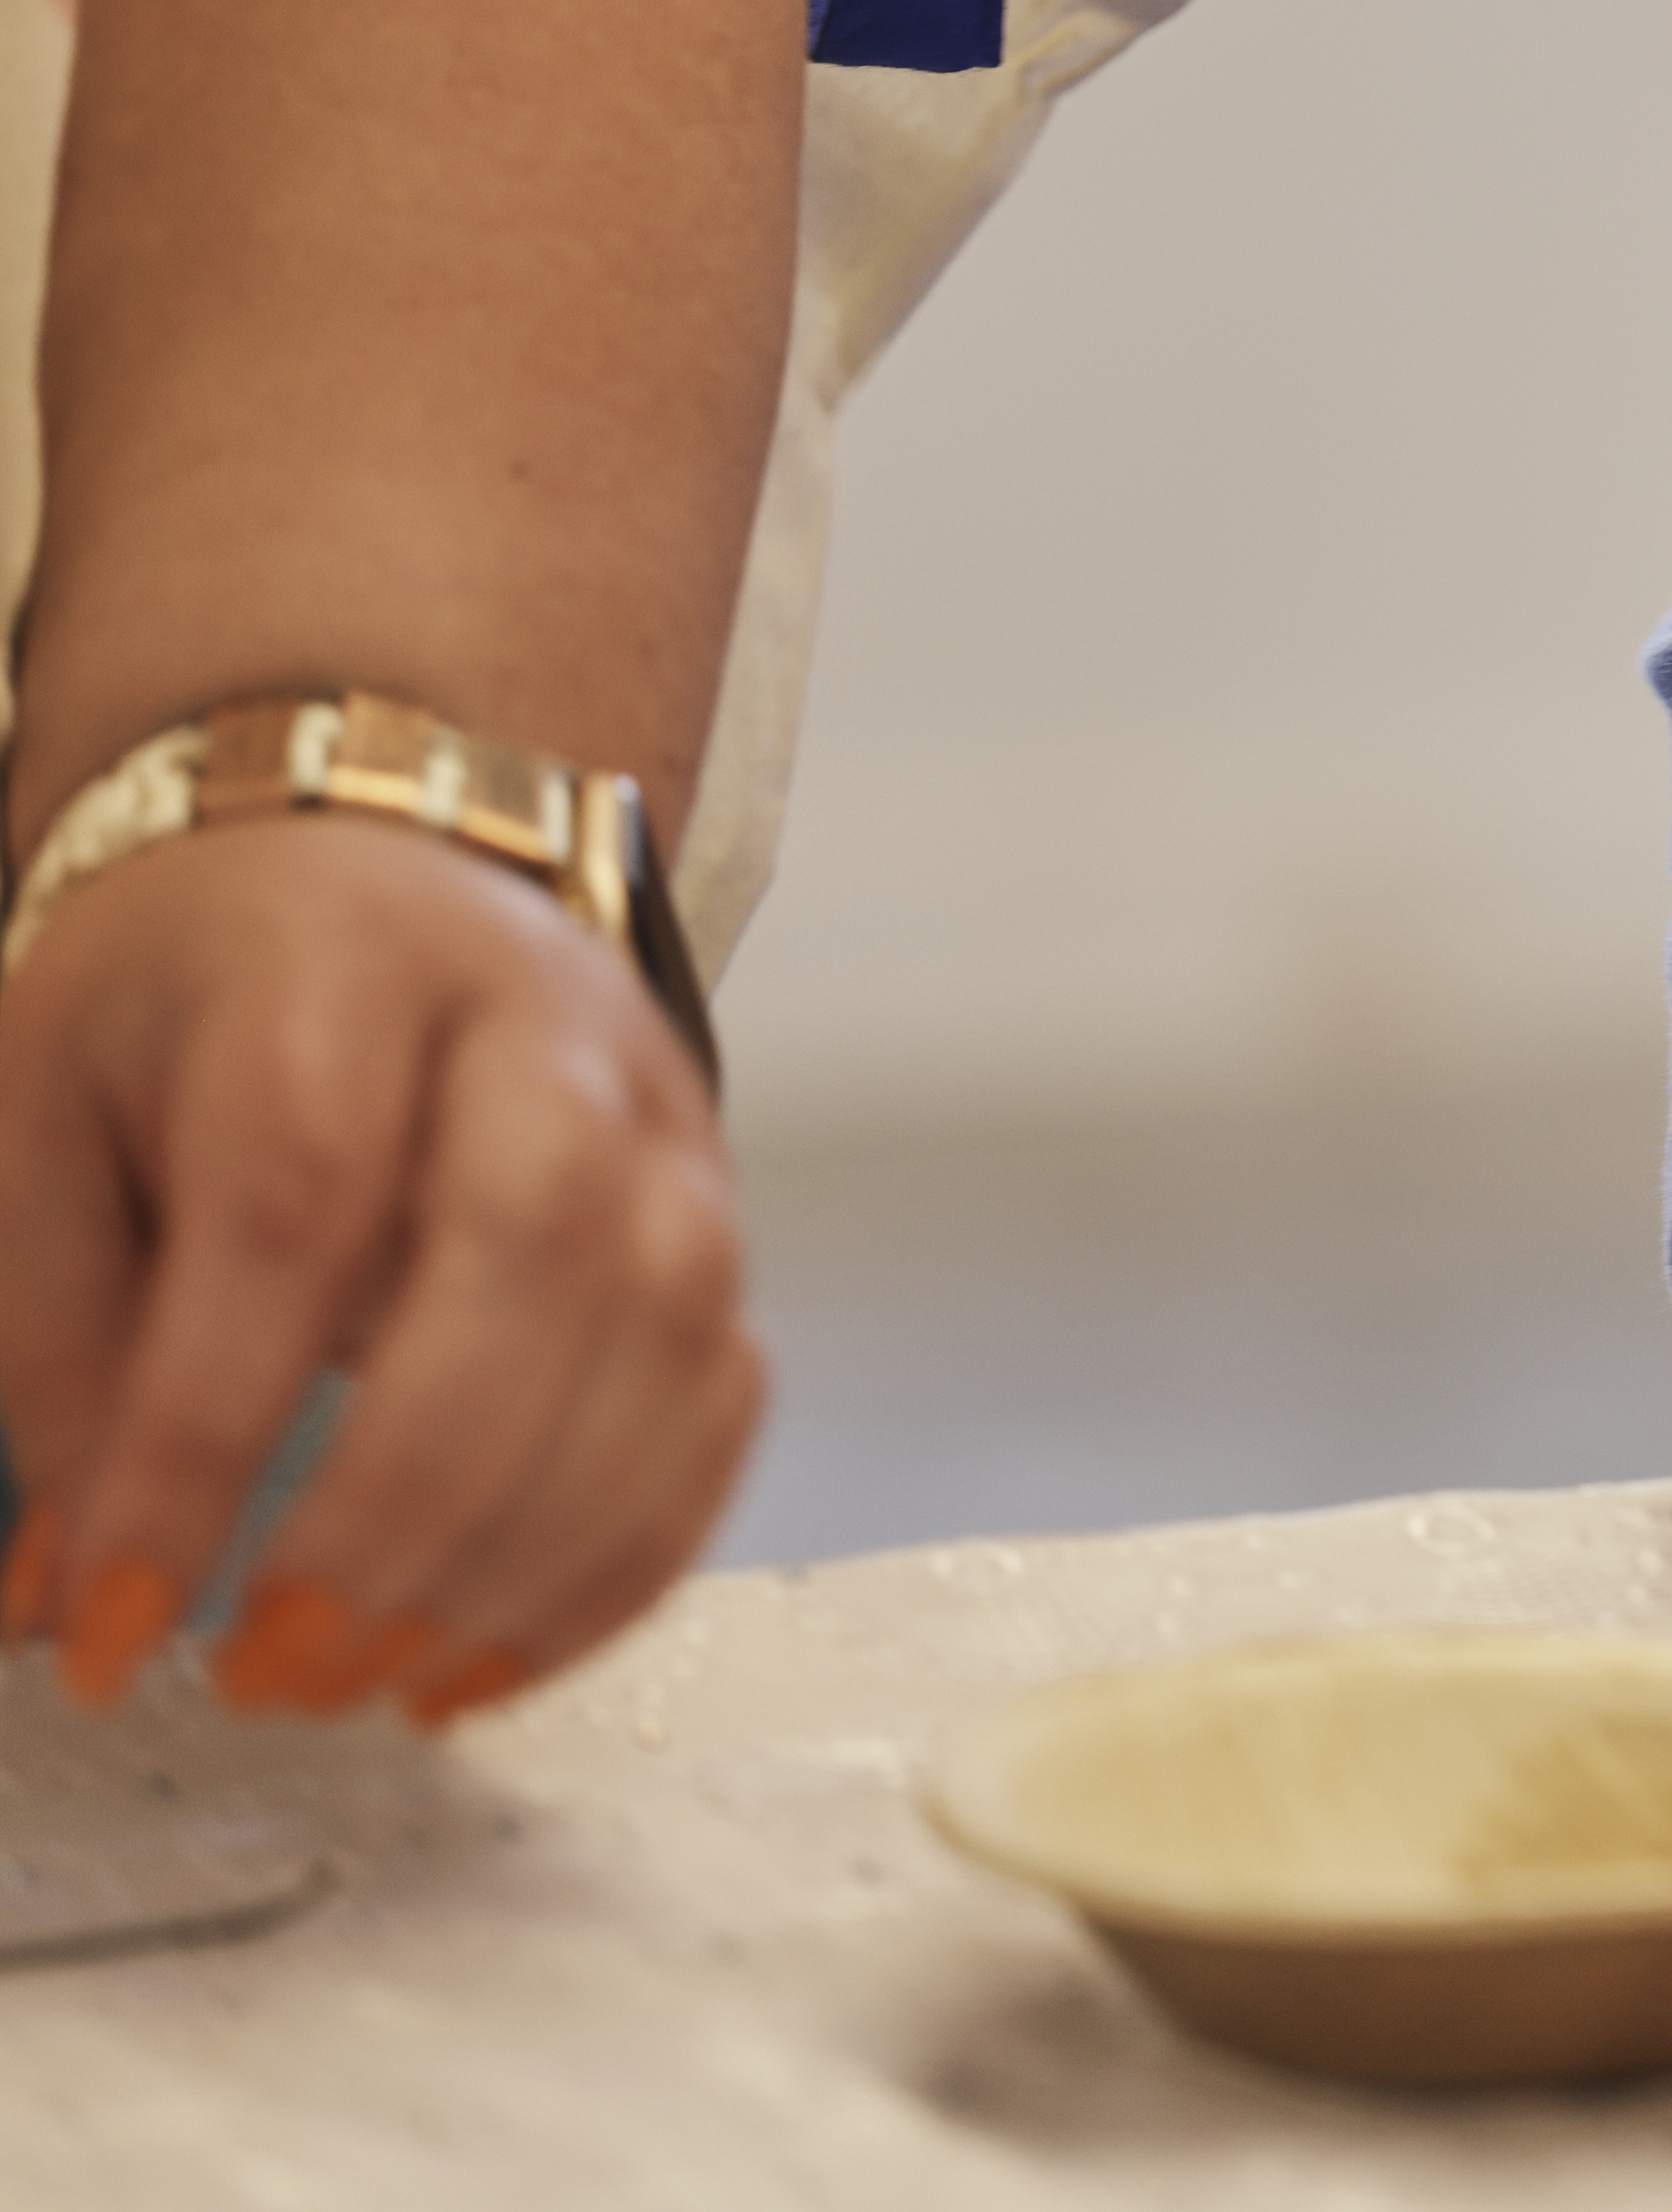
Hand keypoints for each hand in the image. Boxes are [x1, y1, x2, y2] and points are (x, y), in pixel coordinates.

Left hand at [0, 816, 758, 1723]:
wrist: (375, 870)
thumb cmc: (196, 1005)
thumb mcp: (41, 1116)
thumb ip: (52, 1343)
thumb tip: (70, 1590)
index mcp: (335, 976)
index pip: (290, 1209)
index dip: (199, 1435)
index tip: (113, 1620)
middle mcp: (539, 1033)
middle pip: (530, 1254)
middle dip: (401, 1499)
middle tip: (274, 1665)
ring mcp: (664, 1122)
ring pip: (661, 1335)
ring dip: (522, 1548)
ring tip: (373, 1680)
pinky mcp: (720, 1213)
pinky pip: (723, 1399)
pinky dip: (625, 1552)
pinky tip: (494, 1648)